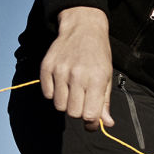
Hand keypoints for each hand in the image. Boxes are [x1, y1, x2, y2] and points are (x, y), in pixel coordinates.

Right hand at [40, 6, 113, 130]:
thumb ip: (105, 102)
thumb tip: (106, 124)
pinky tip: (62, 82)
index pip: (89, 114)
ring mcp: (60, 71)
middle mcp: (77, 76)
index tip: (92, 116)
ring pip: (59, 106)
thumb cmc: (98, 55)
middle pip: (73, 113)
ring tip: (73, 90)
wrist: (83, 29)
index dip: (91, 120)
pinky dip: (54, 93)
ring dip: (66, 103)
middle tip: (82, 100)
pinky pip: (47, 94)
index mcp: (96, 79)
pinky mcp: (46, 67)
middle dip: (78, 111)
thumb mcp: (107, 77)